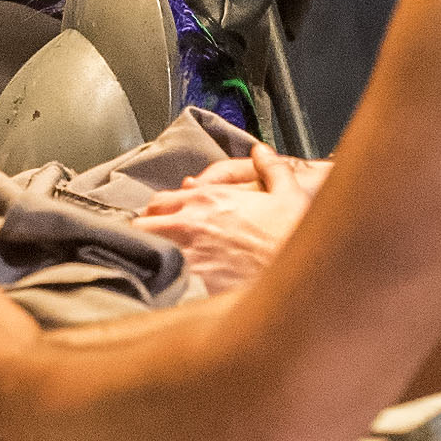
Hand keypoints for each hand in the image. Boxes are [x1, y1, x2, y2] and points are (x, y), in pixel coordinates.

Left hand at [136, 143, 322, 294]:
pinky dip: (162, 282)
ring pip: (147, 251)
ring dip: (150, 255)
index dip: (161, 212)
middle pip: (144, 224)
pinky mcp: (190, 283)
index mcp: (207, 199)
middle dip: (147, 232)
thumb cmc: (292, 239)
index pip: (160, 200)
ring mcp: (186, 253)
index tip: (168, 221)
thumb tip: (262, 152)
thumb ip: (272, 168)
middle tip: (158, 243)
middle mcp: (189, 223)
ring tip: (161, 265)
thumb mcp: (290, 194)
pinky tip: (172, 288)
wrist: (297, 279)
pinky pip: (161, 279)